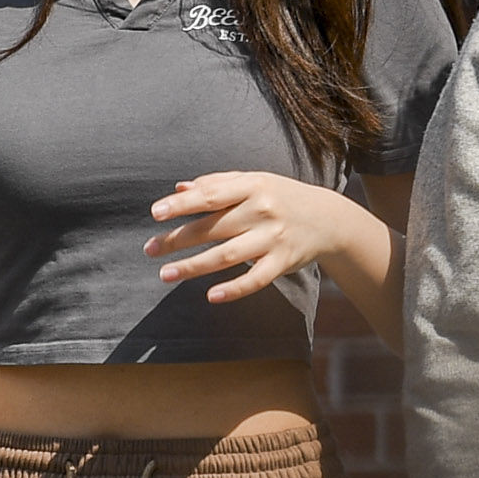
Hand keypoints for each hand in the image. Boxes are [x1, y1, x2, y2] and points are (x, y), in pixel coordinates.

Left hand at [145, 171, 364, 303]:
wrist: (329, 218)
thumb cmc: (282, 197)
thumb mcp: (254, 181)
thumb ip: (217, 183)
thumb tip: (177, 189)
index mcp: (252, 185)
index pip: (211, 195)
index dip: (182, 204)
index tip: (155, 213)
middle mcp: (263, 210)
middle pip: (213, 228)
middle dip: (177, 239)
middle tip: (149, 250)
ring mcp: (274, 237)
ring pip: (227, 255)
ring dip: (193, 267)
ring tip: (165, 274)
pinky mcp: (283, 262)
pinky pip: (256, 279)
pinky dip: (234, 289)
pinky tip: (211, 296)